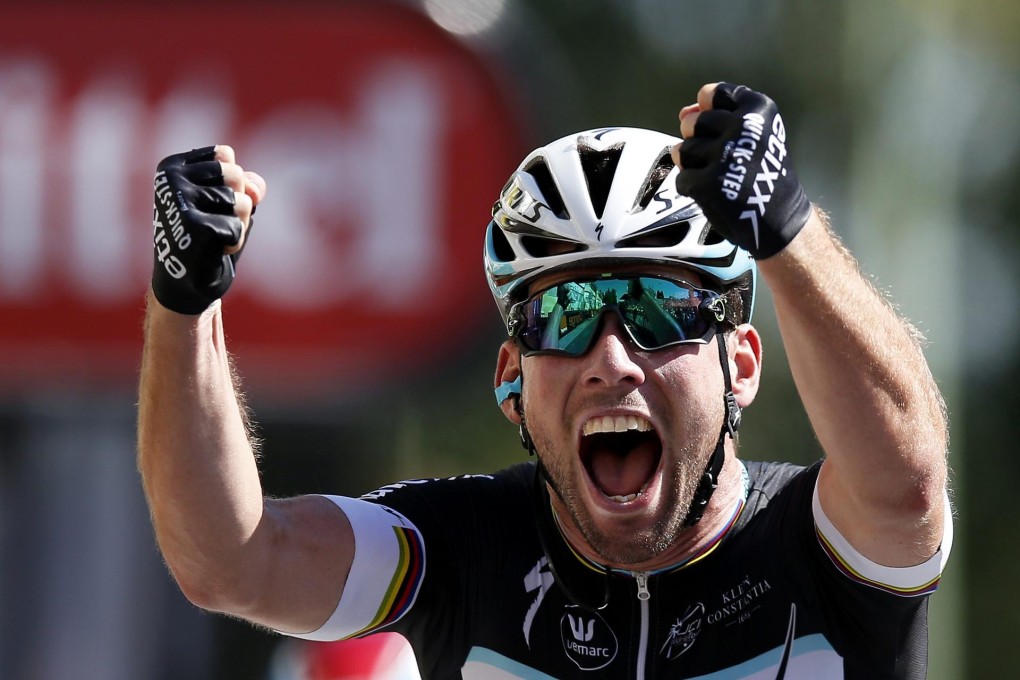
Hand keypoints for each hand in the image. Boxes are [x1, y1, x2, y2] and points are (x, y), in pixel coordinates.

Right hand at [151, 145, 264, 313]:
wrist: (184, 283)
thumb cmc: (208, 238)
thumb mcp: (230, 203)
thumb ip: (247, 184)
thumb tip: (254, 190)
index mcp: (172, 166)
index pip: (226, 155)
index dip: (233, 184)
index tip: (209, 204)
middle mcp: (170, 179)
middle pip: (236, 175)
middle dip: (239, 204)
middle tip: (215, 223)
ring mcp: (178, 202)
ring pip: (241, 202)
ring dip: (237, 225)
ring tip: (213, 238)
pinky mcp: (191, 227)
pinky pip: (236, 228)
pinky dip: (233, 244)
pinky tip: (211, 252)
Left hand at [672, 83, 810, 258]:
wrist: (779, 217)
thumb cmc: (761, 171)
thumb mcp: (754, 134)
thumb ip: (718, 114)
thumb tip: (683, 112)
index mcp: (758, 109)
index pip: (710, 94)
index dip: (707, 114)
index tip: (722, 131)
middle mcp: (743, 127)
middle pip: (690, 122)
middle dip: (698, 140)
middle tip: (722, 159)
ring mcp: (724, 155)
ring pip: (683, 150)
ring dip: (694, 166)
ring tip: (720, 176)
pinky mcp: (707, 183)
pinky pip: (682, 178)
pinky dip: (693, 189)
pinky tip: (715, 194)